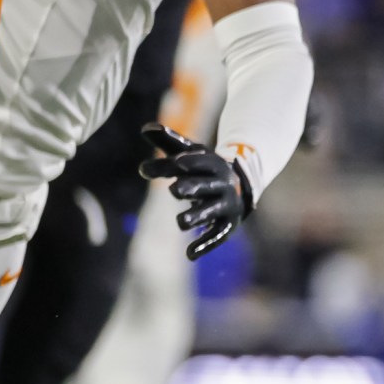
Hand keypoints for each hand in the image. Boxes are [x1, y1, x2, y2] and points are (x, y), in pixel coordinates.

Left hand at [139, 123, 251, 260]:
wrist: (239, 186)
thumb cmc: (204, 168)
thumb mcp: (189, 151)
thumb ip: (168, 141)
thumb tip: (145, 128)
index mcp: (211, 163)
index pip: (192, 162)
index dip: (177, 164)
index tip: (157, 167)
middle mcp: (221, 184)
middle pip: (205, 185)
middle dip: (192, 187)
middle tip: (175, 190)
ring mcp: (225, 205)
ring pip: (210, 211)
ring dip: (197, 216)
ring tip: (180, 222)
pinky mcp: (228, 224)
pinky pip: (217, 235)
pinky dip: (206, 245)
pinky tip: (190, 255)